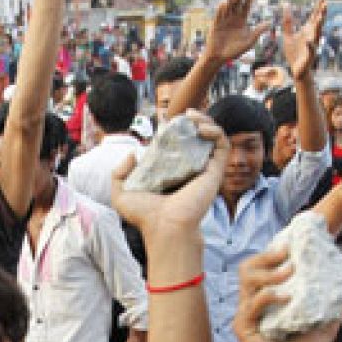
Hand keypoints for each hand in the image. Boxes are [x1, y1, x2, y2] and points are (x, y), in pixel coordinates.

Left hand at [110, 111, 227, 242]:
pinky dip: (216, 132)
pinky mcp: (215, 172)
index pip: (178, 146)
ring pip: (214, 139)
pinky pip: (222, 146)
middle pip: (198, 139)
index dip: (176, 130)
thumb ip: (119, 173)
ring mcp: (204, 170)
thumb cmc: (144, 216)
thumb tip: (134, 153)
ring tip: (193, 116)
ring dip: (207, 122)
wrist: (164, 227)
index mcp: (171, 173)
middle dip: (195, 122)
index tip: (168, 120)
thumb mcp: (121, 194)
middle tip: (185, 114)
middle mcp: (189, 170)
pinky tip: (201, 127)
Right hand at [202, 0, 270, 64]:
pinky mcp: (216, 25)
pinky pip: (219, 16)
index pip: (246, 7)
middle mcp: (233, 18)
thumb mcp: (249, 41)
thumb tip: (270, 23)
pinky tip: (224, 4)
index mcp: (241, 21)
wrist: (220, 58)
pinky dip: (221, 10)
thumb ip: (258, 31)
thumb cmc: (234, 51)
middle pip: (237, 2)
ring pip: (228, 6)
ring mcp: (224, 20)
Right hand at [233, 249, 341, 341]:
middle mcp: (253, 302)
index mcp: (268, 299)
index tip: (295, 243)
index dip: (275, 252)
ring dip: (269, 271)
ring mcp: (246, 313)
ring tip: (289, 270)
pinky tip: (286, 296)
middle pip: (249, 267)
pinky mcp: (244, 326)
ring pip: (247, 279)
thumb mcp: (323, 329)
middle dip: (267, 255)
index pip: (265, 267)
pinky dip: (269, 295)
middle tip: (288, 250)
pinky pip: (253, 304)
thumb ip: (333, 310)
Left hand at [279, 0, 326, 80]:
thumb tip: (285, 6)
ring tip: (320, 17)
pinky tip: (308, 41)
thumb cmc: (293, 53)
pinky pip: (309, 50)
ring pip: (316, 34)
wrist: (296, 70)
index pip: (314, 16)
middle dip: (321, 13)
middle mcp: (312, 36)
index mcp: (308, 31)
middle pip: (318, 22)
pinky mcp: (309, 55)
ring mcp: (312, 45)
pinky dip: (310, 46)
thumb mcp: (287, 35)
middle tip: (325, 3)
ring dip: (318, 26)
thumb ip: (287, 22)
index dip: (318, 6)